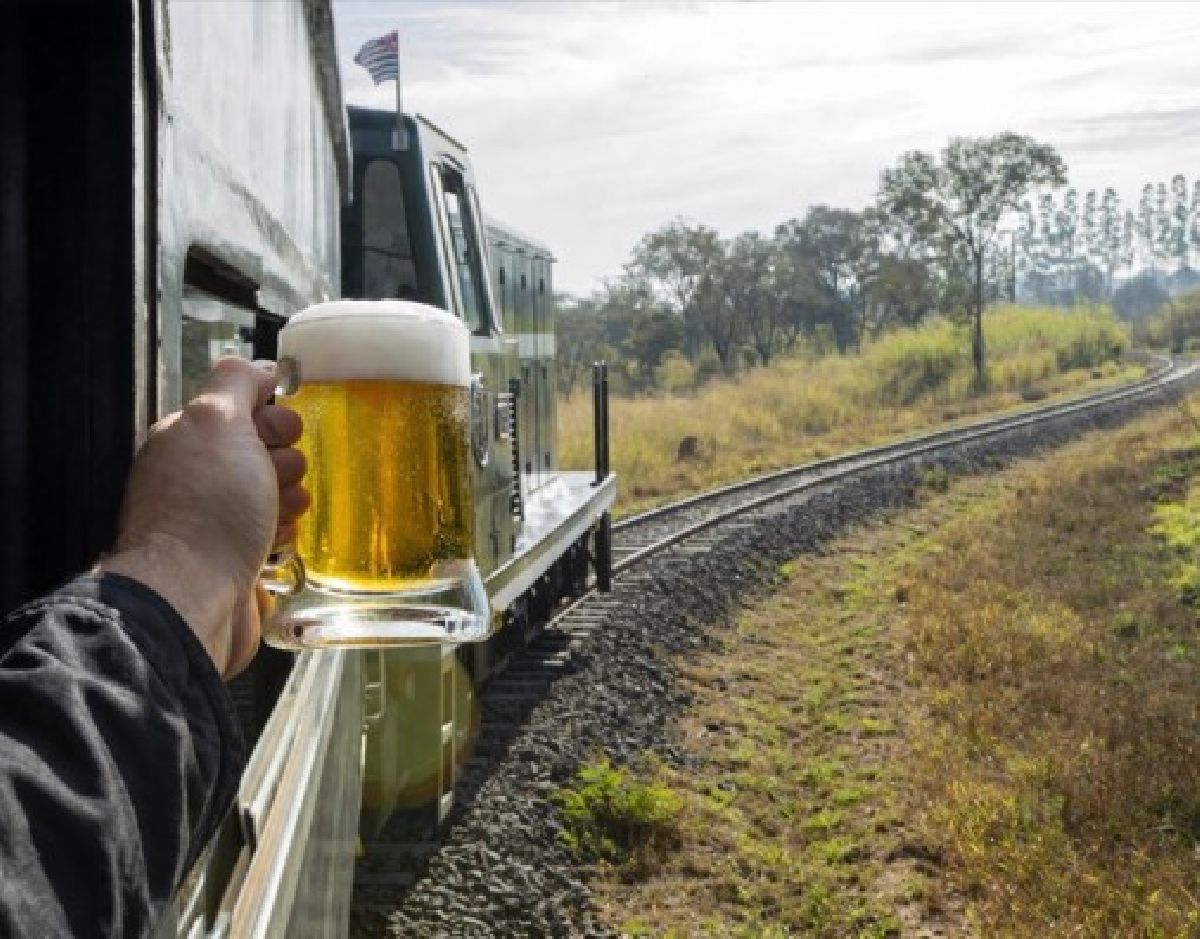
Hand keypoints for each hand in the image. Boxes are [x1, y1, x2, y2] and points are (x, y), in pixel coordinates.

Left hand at [100, 358, 308, 677]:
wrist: (194, 596)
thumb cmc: (209, 507)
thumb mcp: (218, 419)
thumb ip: (237, 382)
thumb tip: (262, 368)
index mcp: (186, 437)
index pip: (243, 405)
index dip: (273, 412)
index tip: (283, 431)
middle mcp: (194, 475)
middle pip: (264, 449)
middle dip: (286, 457)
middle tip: (280, 475)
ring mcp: (212, 519)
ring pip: (273, 491)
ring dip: (289, 496)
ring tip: (282, 512)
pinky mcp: (232, 558)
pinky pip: (273, 531)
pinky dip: (283, 531)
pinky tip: (280, 539)